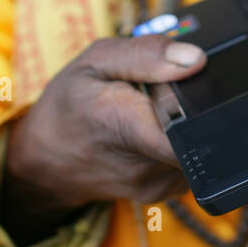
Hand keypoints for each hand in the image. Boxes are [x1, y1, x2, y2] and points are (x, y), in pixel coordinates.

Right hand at [1, 34, 207, 242]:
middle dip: (193, 104)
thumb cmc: (68, 106)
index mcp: (124, 122)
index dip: (203, 99)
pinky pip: (191, 158)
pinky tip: (154, 132)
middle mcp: (144, 161)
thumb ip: (147, 54)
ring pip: (198, 143)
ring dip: (185, 123)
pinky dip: (180, 140)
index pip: (188, 126)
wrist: (44, 163)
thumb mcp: (96, 61)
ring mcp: (156, 183)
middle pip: (201, 128)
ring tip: (152, 113)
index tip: (187, 81)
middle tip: (161, 93)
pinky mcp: (164, 192)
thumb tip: (196, 58)